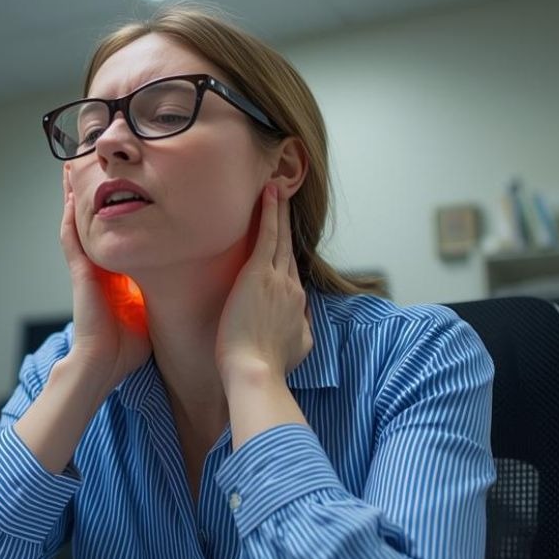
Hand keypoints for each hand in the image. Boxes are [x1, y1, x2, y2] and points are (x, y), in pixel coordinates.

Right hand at [59, 169, 152, 394]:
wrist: (103, 364)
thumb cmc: (125, 348)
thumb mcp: (148, 312)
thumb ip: (159, 296)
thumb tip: (187, 287)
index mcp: (112, 276)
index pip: (114, 234)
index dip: (113, 210)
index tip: (119, 188)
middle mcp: (97, 268)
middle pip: (92, 221)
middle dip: (90, 194)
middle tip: (88, 166)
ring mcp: (85, 270)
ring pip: (76, 224)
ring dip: (73, 197)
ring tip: (71, 169)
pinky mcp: (79, 274)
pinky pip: (71, 240)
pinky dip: (68, 218)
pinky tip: (67, 197)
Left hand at [216, 183, 312, 385]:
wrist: (256, 371)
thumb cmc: (269, 366)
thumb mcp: (297, 348)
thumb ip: (300, 329)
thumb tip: (302, 322)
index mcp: (297, 304)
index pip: (292, 272)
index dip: (288, 254)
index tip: (286, 239)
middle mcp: (292, 287)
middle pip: (289, 249)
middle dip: (288, 224)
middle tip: (286, 199)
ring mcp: (277, 279)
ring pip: (281, 238)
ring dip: (279, 211)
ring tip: (276, 188)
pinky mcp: (258, 274)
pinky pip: (268, 236)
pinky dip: (270, 213)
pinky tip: (269, 193)